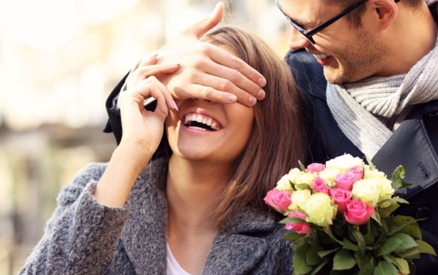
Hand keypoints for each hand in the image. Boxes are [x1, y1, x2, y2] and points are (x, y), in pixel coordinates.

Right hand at [118, 55, 178, 154]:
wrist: (141, 148)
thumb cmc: (150, 136)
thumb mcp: (160, 114)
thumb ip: (162, 101)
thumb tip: (171, 93)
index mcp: (134, 97)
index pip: (144, 77)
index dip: (156, 68)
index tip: (172, 66)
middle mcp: (128, 94)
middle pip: (143, 71)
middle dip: (160, 66)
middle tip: (177, 64)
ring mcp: (127, 94)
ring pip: (149, 78)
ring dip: (165, 91)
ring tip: (172, 106)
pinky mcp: (129, 97)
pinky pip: (150, 86)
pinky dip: (161, 96)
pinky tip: (165, 108)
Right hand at [131, 2, 265, 106]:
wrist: (149, 67)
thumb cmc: (172, 52)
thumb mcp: (188, 34)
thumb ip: (207, 22)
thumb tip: (221, 5)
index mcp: (205, 47)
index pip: (234, 62)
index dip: (250, 72)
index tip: (262, 81)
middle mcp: (201, 59)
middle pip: (233, 74)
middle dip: (250, 85)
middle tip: (263, 94)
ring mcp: (193, 72)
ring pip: (224, 84)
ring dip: (242, 93)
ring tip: (254, 102)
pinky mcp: (185, 86)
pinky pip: (208, 92)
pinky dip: (223, 97)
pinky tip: (234, 101)